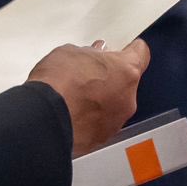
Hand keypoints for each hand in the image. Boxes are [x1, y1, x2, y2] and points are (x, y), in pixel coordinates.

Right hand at [29, 39, 150, 154]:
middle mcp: (127, 97)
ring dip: (101, 99)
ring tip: (77, 95)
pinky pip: (101, 123)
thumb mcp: (70, 53)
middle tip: (90, 74)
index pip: (141, 54)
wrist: (45, 118)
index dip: (132, 49)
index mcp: (125, 70)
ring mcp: (116, 120)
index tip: (128, 48)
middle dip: (111, 78)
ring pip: (115, 105)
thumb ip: (89, 54)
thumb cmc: (59, 84)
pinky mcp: (102, 137)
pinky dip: (91, 118)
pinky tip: (73, 111)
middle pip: (127, 82)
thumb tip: (89, 56)